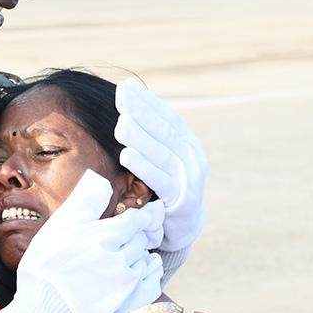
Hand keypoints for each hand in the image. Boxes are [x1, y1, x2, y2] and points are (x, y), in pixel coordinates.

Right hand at [0, 170, 163, 312]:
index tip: (145, 215)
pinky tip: (133, 275)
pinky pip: (153, 282)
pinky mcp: (130, 303)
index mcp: (106, 236)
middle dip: (138, 236)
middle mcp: (123, 257)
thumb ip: (83, 201)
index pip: (138, 219)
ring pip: (147, 259)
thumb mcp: (57, 228)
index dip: (142, 216)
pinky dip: (148, 275)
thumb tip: (99, 178)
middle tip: (129, 237)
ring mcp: (129, 282)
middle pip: (143, 239)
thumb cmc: (44, 270)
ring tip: (122, 258)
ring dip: (140, 256)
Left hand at [115, 79, 206, 251]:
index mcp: (187, 142)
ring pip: (162, 153)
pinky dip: (143, 167)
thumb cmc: (165, 185)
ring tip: (120, 124)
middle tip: (121, 95)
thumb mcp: (162, 157)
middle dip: (141, 111)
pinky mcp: (181, 200)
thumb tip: (125, 104)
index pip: (167, 116)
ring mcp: (189, 178)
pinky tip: (126, 155)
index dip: (147, 101)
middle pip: (164, 131)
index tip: (126, 86)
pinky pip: (160, 181)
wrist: (182, 225)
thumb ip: (150, 135)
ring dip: (140, 138)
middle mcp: (192, 156)